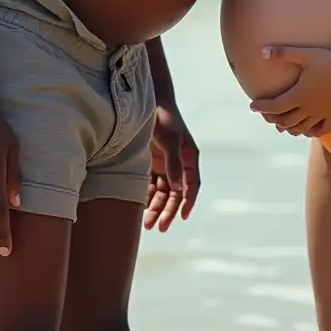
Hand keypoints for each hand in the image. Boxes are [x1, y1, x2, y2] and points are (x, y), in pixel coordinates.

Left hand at [145, 104, 199, 232]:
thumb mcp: (171, 140)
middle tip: (160, 228)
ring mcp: (163, 164)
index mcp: (189, 158)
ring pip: (162, 193)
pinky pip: (149, 186)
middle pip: (176, 194)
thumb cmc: (163, 119)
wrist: (146, 102)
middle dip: (168, 212)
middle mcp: (178, 164)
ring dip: (156, 208)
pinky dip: (146, 198)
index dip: (188, 202)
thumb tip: (178, 189)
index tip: (182, 217)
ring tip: (147, 224)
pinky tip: (139, 209)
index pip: (192, 185)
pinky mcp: (149, 163)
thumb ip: (174, 163)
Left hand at [250, 45, 330, 137]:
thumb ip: (284, 53)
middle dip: (273, 119)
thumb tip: (262, 51)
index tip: (252, 106)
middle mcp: (309, 109)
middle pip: (286, 120)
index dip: (262, 107)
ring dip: (289, 128)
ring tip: (282, 126)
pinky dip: (311, 133)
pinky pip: (322, 130)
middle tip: (266, 115)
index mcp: (299, 95)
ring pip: (302, 128)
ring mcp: (323, 115)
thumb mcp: (307, 54)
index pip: (275, 106)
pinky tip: (307, 131)